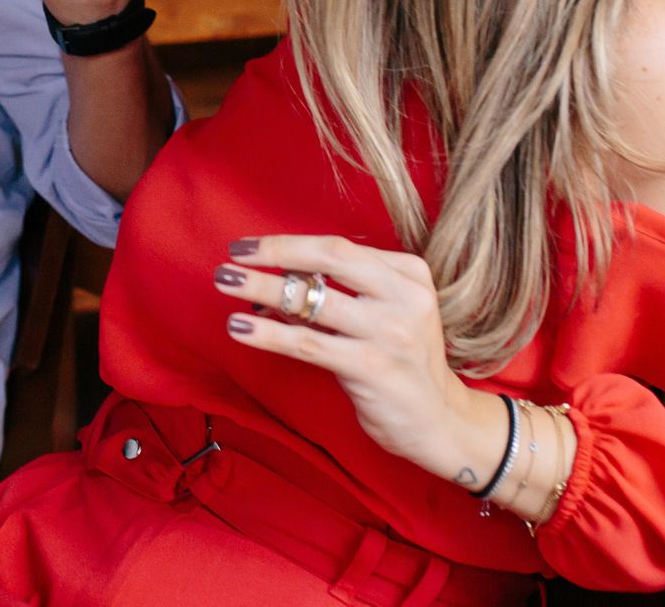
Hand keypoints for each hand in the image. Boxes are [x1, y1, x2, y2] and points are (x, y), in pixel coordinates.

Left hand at [214, 234, 501, 486]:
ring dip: (261, 288)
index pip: (338, 247)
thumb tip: (271, 281)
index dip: (288, 243)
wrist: (440, 421)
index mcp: (409, 274)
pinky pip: (307, 344)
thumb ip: (340, 294)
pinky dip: (268, 334)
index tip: (249, 245)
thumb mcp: (383, 315)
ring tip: (224, 282)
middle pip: (330, 258)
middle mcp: (404, 297)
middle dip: (275, 252)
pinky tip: (239, 328)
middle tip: (233, 254)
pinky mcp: (371, 367)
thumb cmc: (401, 362)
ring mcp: (390, 332)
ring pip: (312, 301)